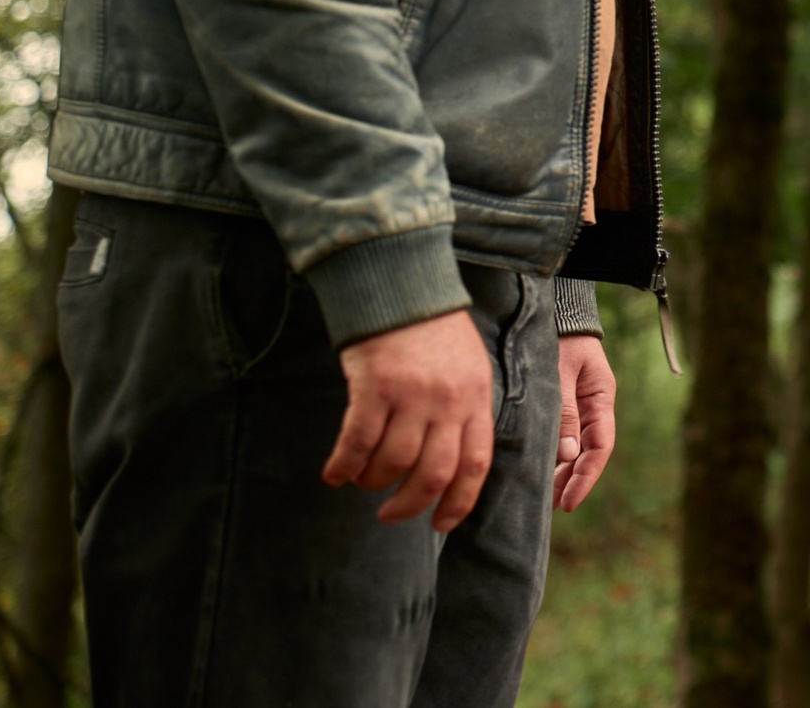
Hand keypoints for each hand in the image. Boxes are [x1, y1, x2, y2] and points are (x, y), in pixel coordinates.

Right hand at [320, 308, 494, 530]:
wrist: (401, 285)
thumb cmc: (433, 330)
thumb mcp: (468, 368)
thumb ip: (463, 410)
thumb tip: (450, 462)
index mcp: (476, 398)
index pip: (475, 464)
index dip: (459, 502)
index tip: (440, 524)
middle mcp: (448, 401)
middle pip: (434, 474)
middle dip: (410, 505)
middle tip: (390, 515)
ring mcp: (412, 395)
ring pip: (392, 463)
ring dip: (372, 482)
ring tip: (361, 482)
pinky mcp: (374, 388)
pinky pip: (357, 443)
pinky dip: (344, 466)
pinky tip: (333, 474)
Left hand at [554, 334, 617, 512]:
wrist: (557, 309)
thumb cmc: (559, 336)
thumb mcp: (561, 372)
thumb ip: (564, 412)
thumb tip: (566, 456)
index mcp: (601, 398)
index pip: (599, 448)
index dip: (586, 479)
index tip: (568, 503)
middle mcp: (593, 406)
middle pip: (587, 453)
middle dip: (571, 482)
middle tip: (552, 508)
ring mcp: (578, 404)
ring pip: (573, 447)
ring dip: (561, 472)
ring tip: (544, 498)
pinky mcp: (561, 402)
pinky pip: (560, 435)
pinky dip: (552, 454)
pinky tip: (538, 469)